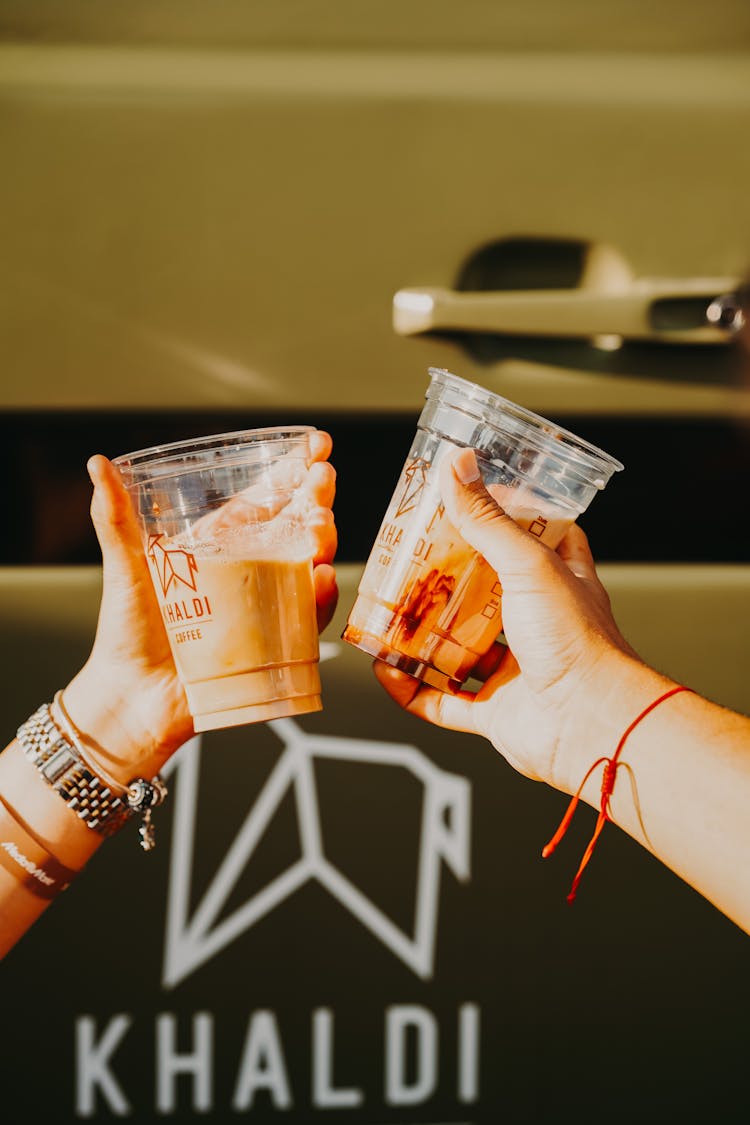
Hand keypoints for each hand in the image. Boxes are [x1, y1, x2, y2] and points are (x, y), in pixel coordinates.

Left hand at [63, 432, 337, 783]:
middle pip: (296, 526)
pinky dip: (319, 598)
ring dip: (323, 542)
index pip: (265, 499)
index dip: (293, 472)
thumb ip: (114, 517)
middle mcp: (250, 572)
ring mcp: (267, 607)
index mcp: (220, 545)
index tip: (316, 446)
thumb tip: (97, 463)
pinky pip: (307, 618)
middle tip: (323, 480)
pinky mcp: (276, 644)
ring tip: (320, 527)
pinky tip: (320, 578)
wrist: (131, 697)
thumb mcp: (123, 566)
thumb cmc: (126, 632)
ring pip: (309, 566)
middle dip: (317, 499)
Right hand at [374, 448, 641, 790]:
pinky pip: (445, 701)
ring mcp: (518, 670)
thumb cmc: (579, 642)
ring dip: (425, 636)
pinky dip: (414, 690)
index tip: (471, 504)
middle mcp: (540, 624)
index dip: (508, 520)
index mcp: (560, 583)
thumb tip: (458, 467)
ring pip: (462, 648)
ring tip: (391, 613)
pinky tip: (388, 673)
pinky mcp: (498, 712)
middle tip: (411, 561)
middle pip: (487, 595)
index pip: (538, 540)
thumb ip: (488, 521)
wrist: (593, 725)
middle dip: (449, 581)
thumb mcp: (528, 565)